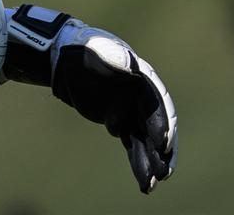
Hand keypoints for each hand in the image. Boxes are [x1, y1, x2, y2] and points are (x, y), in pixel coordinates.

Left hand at [2, 5, 177, 193]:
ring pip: (145, 140)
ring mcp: (132, 111)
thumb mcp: (96, 49)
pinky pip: (132, 145)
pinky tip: (144, 182)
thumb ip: (114, 57)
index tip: (163, 143)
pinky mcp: (120, 123)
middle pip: (156, 126)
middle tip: (164, 172)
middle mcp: (142, 97)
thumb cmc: (83, 49)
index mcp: (142, 77)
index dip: (162, 123)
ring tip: (151, 185)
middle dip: (161, 150)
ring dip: (151, 162)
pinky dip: (138, 162)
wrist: (68, 58)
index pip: (156, 103)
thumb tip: (133, 66)